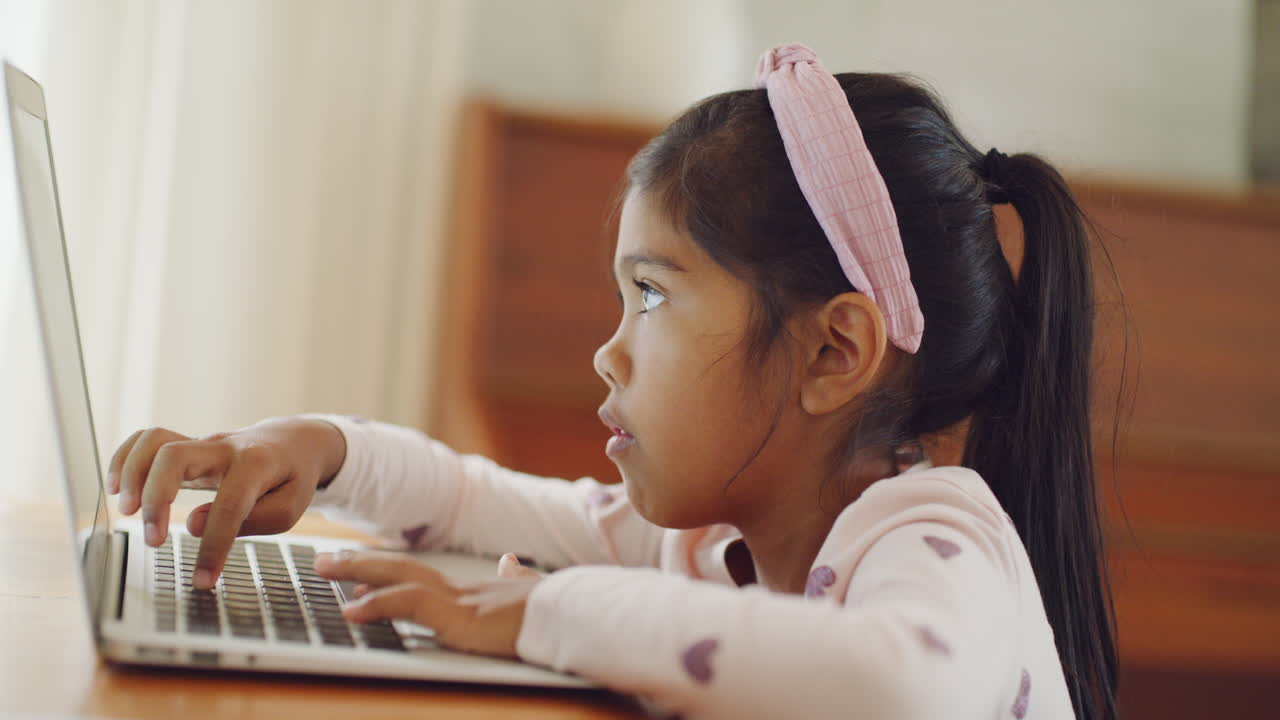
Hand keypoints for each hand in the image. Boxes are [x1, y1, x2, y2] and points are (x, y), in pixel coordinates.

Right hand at [106, 417, 346, 587]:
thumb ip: (253, 519)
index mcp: (258, 465)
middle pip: (176, 456)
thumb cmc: (290, 479)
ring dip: (132, 474)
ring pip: (156, 441)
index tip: (203, 580)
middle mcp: (225, 448)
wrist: (293, 442)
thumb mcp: (290, 505)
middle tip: (154, 540)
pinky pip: (147, 438)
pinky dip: (124, 458)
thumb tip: (195, 525)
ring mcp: (203, 443)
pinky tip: (116, 487)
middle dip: (155, 499)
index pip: (229, 505)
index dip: (214, 547)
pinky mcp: (187, 446)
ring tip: (126, 510)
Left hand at [314, 550, 541, 658]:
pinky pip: (408, 606)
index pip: (420, 575)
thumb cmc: (557, 610)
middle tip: (324, 560)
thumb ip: (518, 580)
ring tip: (324, 570)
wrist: (573, 614)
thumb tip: (513, 563)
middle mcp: (459, 590)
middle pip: (400, 567)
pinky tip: (352, 611)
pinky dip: (378, 605)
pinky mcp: (457, 619)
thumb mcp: (531, 596)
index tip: (359, 572)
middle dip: (360, 563)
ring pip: (398, 577)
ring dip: (357, 572)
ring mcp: (457, 601)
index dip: (387, 571)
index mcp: (472, 591)